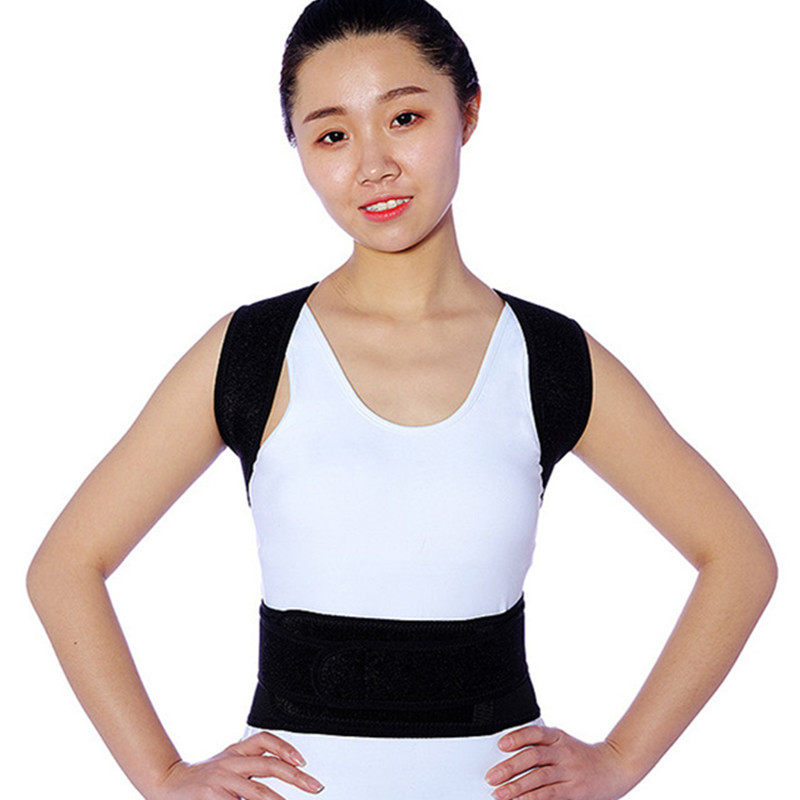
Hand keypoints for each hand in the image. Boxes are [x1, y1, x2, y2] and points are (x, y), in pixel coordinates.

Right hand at [148, 730, 324, 799]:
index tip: (302, 760)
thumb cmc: (202, 777)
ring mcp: (222, 781)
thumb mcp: (226, 762)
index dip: (285, 747)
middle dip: (296, 777)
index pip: (264, 740)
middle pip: (268, 765)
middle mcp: (231, 762)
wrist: (168, 783)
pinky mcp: (212, 797)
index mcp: (236, 751)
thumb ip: (250, 764)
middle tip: (314, 786)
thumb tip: (286, 768)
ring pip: (257, 791)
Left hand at [484, 723, 636, 799]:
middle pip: (533, 756)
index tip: (500, 745)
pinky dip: (534, 797)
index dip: (516, 737)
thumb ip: (543, 746)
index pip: (534, 733)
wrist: (615, 767)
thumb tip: (512, 754)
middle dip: (509, 767)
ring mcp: (570, 771)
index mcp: (558, 737)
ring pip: (539, 776)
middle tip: (492, 776)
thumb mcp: (563, 743)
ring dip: (517, 786)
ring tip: (501, 793)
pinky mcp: (575, 790)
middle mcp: (563, 751)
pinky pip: (551, 793)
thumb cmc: (583, 757)